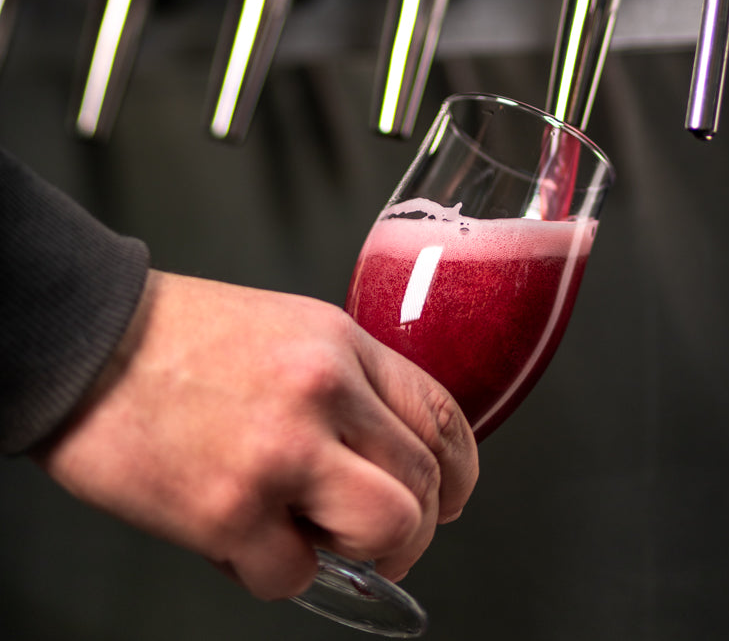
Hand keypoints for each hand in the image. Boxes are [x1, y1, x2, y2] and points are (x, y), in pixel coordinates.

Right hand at [34, 270, 477, 599]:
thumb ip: (346, 382)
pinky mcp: (232, 511)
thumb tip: (384, 450)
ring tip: (318, 541)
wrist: (90, 344)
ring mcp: (284, 452)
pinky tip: (244, 538)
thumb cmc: (180, 339)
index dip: (461, 471)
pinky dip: (275, 570)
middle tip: (380, 539)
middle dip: (415, 526)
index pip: (441, 414)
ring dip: (363, 554)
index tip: (453, 497)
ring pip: (388, 529)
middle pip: (426, 482)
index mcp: (342, 345)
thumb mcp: (290, 330)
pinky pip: (293, 575)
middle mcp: (326, 392)